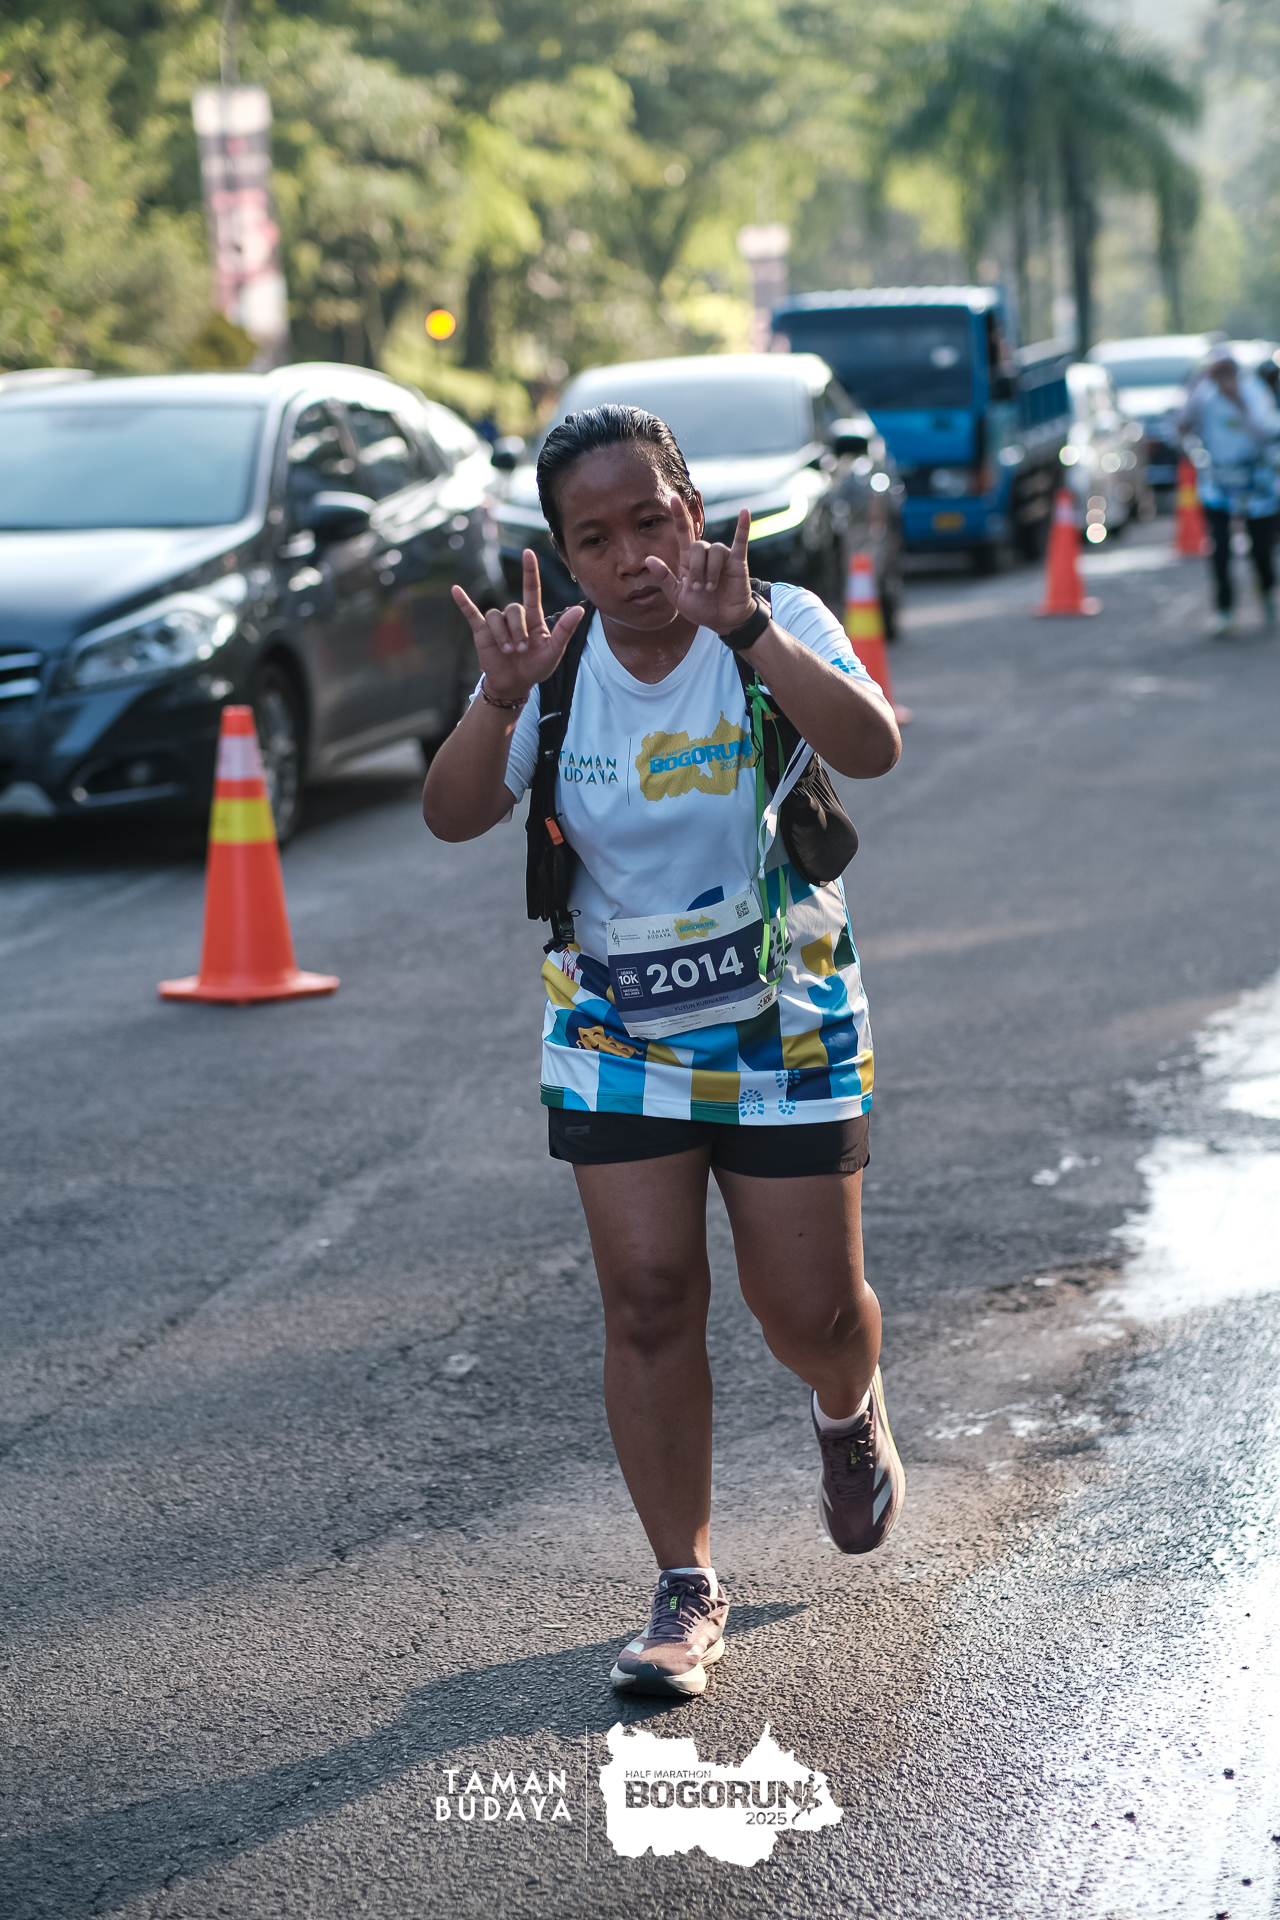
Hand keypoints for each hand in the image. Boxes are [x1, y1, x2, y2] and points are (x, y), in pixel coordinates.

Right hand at [451, 550, 583, 699]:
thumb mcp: (554, 651)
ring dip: (503, 634)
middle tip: (522, 650)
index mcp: (533, 618)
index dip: (530, 571)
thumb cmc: (536, 667)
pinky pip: (472, 614)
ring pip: (496, 616)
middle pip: (513, 609)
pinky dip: (464, 603)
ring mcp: (498, 624)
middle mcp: (514, 617)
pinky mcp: (482, 632)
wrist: (515, 683)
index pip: (531, 589)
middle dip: (517, 630)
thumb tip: (579, 610)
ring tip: (509, 652)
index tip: (528, 553)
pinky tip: (456, 590)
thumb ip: (565, 630)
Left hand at [643, 507, 754, 633]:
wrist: (722, 621)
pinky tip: (745, 512)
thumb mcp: (677, 596)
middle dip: (695, 568)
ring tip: (711, 588)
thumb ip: (664, 578)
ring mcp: (722, 557)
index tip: (672, 499)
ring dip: (710, 571)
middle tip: (697, 587)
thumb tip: (648, 558)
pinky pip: (740, 541)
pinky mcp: (737, 562)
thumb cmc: (701, 608)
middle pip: (697, 546)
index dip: (678, 516)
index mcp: (689, 561)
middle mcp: (705, 555)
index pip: (683, 533)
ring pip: (714, 550)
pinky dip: (743, 527)